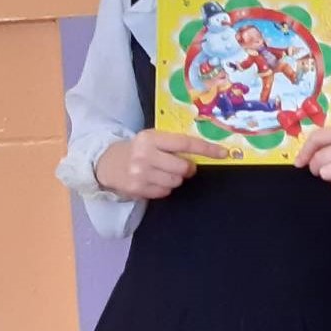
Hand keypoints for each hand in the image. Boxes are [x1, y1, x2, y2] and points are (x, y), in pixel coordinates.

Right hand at [95, 130, 234, 198]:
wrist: (107, 163)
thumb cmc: (139, 149)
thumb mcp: (153, 139)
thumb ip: (174, 143)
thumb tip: (207, 151)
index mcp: (151, 138)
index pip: (185, 143)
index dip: (206, 149)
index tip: (223, 153)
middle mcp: (144, 155)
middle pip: (183, 167)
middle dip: (188, 168)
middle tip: (181, 166)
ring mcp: (139, 173)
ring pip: (176, 182)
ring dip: (175, 178)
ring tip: (162, 172)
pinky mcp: (136, 189)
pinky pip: (165, 192)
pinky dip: (164, 188)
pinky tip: (154, 180)